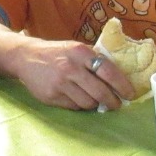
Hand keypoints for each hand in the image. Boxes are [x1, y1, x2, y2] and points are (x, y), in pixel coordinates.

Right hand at [12, 38, 133, 111]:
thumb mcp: (76, 48)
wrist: (26, 57)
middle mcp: (71, 67)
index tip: (130, 94)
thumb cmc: (57, 53)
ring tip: (96, 101)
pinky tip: (78, 98)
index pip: (108, 71)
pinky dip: (80, 105)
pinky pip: (74, 107)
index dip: (122, 85)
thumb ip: (94, 60)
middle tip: (117, 104)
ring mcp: (60, 83)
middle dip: (113, 102)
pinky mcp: (51, 96)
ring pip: (88, 103)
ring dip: (96, 104)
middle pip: (100, 92)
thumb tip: (119, 79)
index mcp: (81, 52)